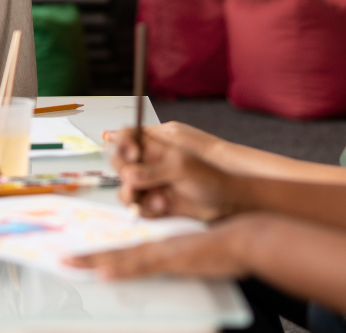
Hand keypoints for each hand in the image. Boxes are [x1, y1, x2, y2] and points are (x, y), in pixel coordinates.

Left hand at [66, 214, 267, 278]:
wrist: (245, 236)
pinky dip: (123, 270)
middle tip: (64, 259)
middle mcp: (158, 244)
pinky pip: (142, 267)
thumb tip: (168, 262)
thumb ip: (178, 256)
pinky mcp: (173, 260)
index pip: (126, 249)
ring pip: (122, 257)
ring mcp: (164, 251)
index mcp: (162, 243)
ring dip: (96, 262)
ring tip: (72, 264)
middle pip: (117, 252)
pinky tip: (106, 274)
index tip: (82, 256)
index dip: (103, 254)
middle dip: (89, 257)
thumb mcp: (195, 250)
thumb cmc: (226, 243)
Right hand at [108, 126, 236, 220]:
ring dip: (136, 195)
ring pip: (126, 188)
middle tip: (135, 182)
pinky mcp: (152, 203)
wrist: (225, 203)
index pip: (128, 137)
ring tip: (158, 200)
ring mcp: (149, 184)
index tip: (132, 154)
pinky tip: (164, 207)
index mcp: (155, 145)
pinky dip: (147, 209)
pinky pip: (138, 207)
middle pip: (120, 163)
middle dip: (125, 173)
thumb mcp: (181, 167)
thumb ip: (153, 170)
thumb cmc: (210, 176)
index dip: (123, 143)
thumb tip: (128, 175)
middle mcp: (148, 163)